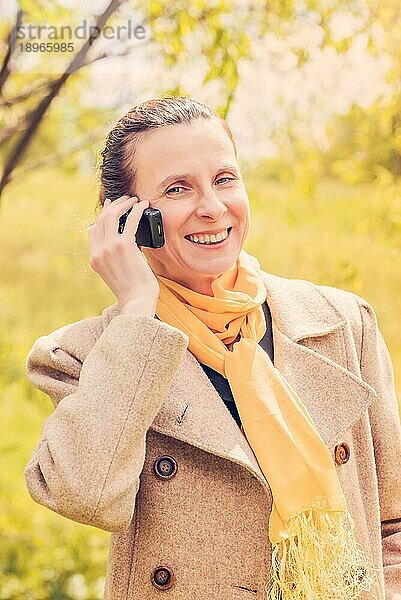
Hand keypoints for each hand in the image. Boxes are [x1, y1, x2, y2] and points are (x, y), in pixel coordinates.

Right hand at [88, 195, 159, 312]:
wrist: (136, 300)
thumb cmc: (132, 290)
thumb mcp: (114, 274)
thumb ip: (113, 259)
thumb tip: (125, 243)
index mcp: (94, 258)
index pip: (94, 230)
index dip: (103, 215)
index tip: (111, 206)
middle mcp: (98, 251)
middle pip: (102, 219)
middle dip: (115, 205)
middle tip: (126, 199)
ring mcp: (110, 247)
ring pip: (112, 215)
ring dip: (124, 204)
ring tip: (135, 200)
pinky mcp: (124, 245)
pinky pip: (130, 220)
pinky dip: (137, 210)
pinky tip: (143, 206)